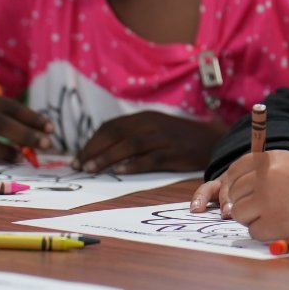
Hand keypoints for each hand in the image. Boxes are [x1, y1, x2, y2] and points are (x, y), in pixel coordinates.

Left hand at [73, 111, 225, 173]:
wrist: (211, 139)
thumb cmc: (178, 137)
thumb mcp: (154, 129)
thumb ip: (132, 134)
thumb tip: (101, 150)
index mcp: (144, 117)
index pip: (111, 126)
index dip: (92, 142)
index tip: (78, 157)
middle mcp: (152, 124)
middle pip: (116, 134)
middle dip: (94, 150)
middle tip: (79, 166)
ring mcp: (163, 138)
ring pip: (129, 145)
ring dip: (107, 157)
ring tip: (92, 170)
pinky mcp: (174, 153)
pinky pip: (150, 159)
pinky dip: (133, 165)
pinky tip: (119, 172)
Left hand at [208, 150, 288, 242]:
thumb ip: (267, 169)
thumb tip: (240, 182)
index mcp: (269, 160)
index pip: (236, 170)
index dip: (234, 183)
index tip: (238, 191)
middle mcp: (263, 178)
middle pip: (235, 193)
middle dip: (244, 202)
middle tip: (260, 208)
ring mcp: (265, 202)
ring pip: (239, 213)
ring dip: (252, 217)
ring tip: (272, 216)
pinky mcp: (270, 224)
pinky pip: (253, 231)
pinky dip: (264, 232)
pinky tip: (281, 225)